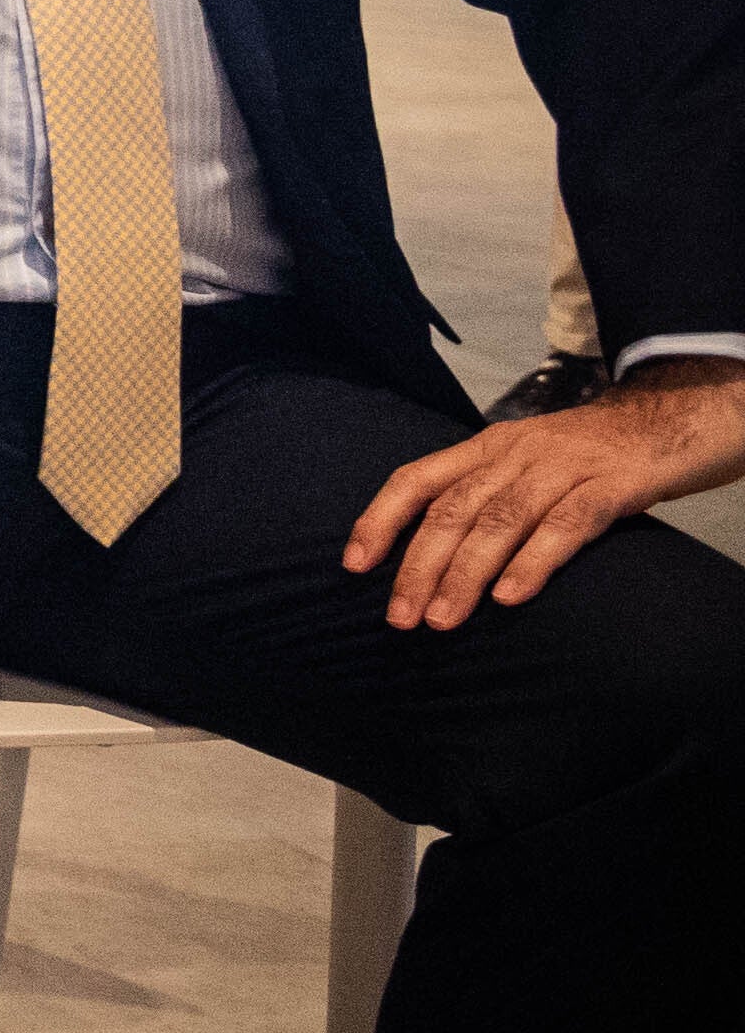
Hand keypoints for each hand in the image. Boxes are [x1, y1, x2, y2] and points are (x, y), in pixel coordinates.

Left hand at [347, 355, 744, 631]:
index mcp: (488, 447)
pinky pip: (567, 523)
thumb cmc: (596, 451)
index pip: (416, 479)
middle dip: (418, 566)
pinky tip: (510, 596)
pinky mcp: (615, 482)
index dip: (380, 520)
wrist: (678, 413)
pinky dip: (534, 560)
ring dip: (465, 574)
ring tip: (442, 619)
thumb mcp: (531, 463)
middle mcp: (517, 452)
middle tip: (399, 618)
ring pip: (501, 520)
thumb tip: (437, 555)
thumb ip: (490, 496)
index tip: (354, 566)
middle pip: (452, 510)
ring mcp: (566, 465)